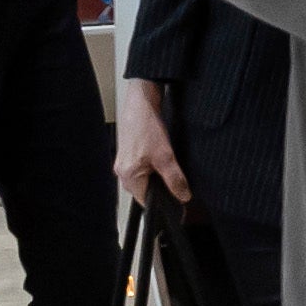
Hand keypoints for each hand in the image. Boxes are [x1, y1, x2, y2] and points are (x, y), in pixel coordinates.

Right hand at [116, 77, 188, 205]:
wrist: (140, 102)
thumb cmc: (146, 126)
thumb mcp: (166, 156)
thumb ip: (175, 179)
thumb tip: (183, 196)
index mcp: (128, 176)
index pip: (145, 201)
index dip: (162, 202)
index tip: (176, 200)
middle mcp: (122, 171)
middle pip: (144, 190)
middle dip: (161, 188)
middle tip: (176, 180)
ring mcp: (124, 162)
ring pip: (144, 179)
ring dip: (157, 176)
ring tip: (167, 164)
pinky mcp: (128, 153)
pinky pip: (141, 168)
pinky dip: (153, 166)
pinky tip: (160, 157)